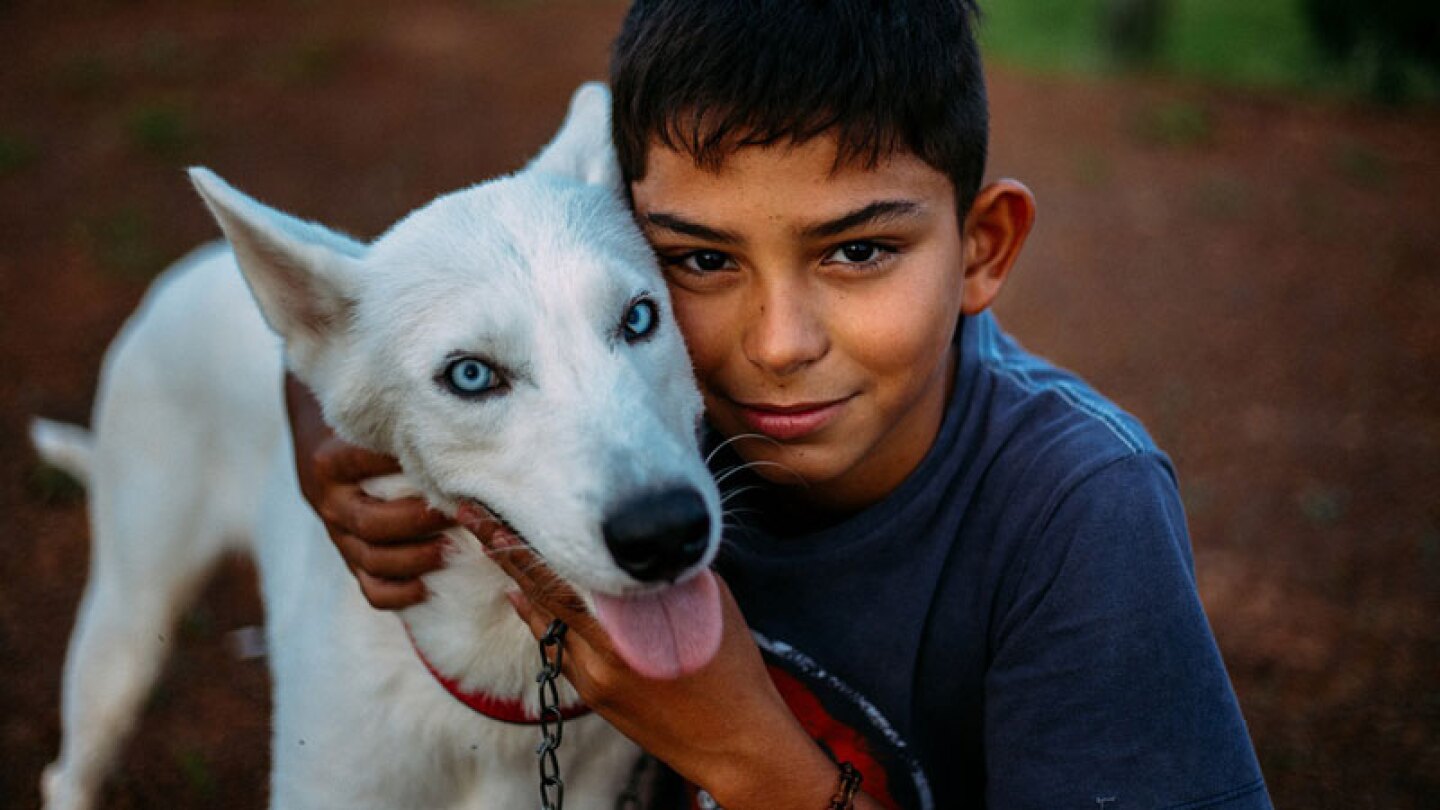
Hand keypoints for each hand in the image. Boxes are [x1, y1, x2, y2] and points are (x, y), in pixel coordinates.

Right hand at [285, 373, 450, 608]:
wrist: (323, 447)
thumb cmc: (364, 431)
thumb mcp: (370, 422)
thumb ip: (400, 428)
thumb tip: (459, 433)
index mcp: (330, 463)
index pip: (362, 466)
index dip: (402, 467)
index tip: (443, 465)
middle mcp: (330, 501)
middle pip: (371, 522)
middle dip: (417, 522)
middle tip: (456, 513)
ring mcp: (337, 534)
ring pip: (370, 559)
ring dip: (414, 559)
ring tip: (449, 549)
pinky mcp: (349, 557)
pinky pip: (368, 588)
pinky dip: (396, 594)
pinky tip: (425, 588)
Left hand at [460, 505, 869, 809]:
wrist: (733, 741)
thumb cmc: (731, 665)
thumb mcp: (704, 603)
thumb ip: (662, 573)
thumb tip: (632, 543)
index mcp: (627, 627)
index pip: (559, 576)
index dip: (521, 546)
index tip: (491, 514)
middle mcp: (600, 654)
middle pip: (540, 595)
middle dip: (506, 554)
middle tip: (472, 516)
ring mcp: (591, 679)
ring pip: (546, 622)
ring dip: (523, 585)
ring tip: (494, 546)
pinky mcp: (592, 696)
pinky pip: (559, 648)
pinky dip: (545, 619)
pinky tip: (527, 597)